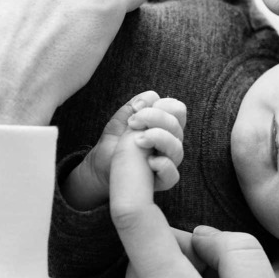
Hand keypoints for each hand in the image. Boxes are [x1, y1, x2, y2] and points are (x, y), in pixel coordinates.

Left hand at [62, 91, 186, 209]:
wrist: (100, 166)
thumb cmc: (115, 142)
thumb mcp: (122, 120)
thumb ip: (136, 106)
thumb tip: (151, 96)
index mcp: (166, 127)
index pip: (178, 111)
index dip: (163, 105)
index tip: (139, 108)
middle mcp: (170, 143)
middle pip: (176, 126)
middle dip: (154, 117)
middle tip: (133, 121)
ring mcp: (167, 162)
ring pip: (177, 148)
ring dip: (159, 138)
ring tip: (139, 139)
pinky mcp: (160, 181)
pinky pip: (172, 175)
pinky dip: (163, 166)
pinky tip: (149, 161)